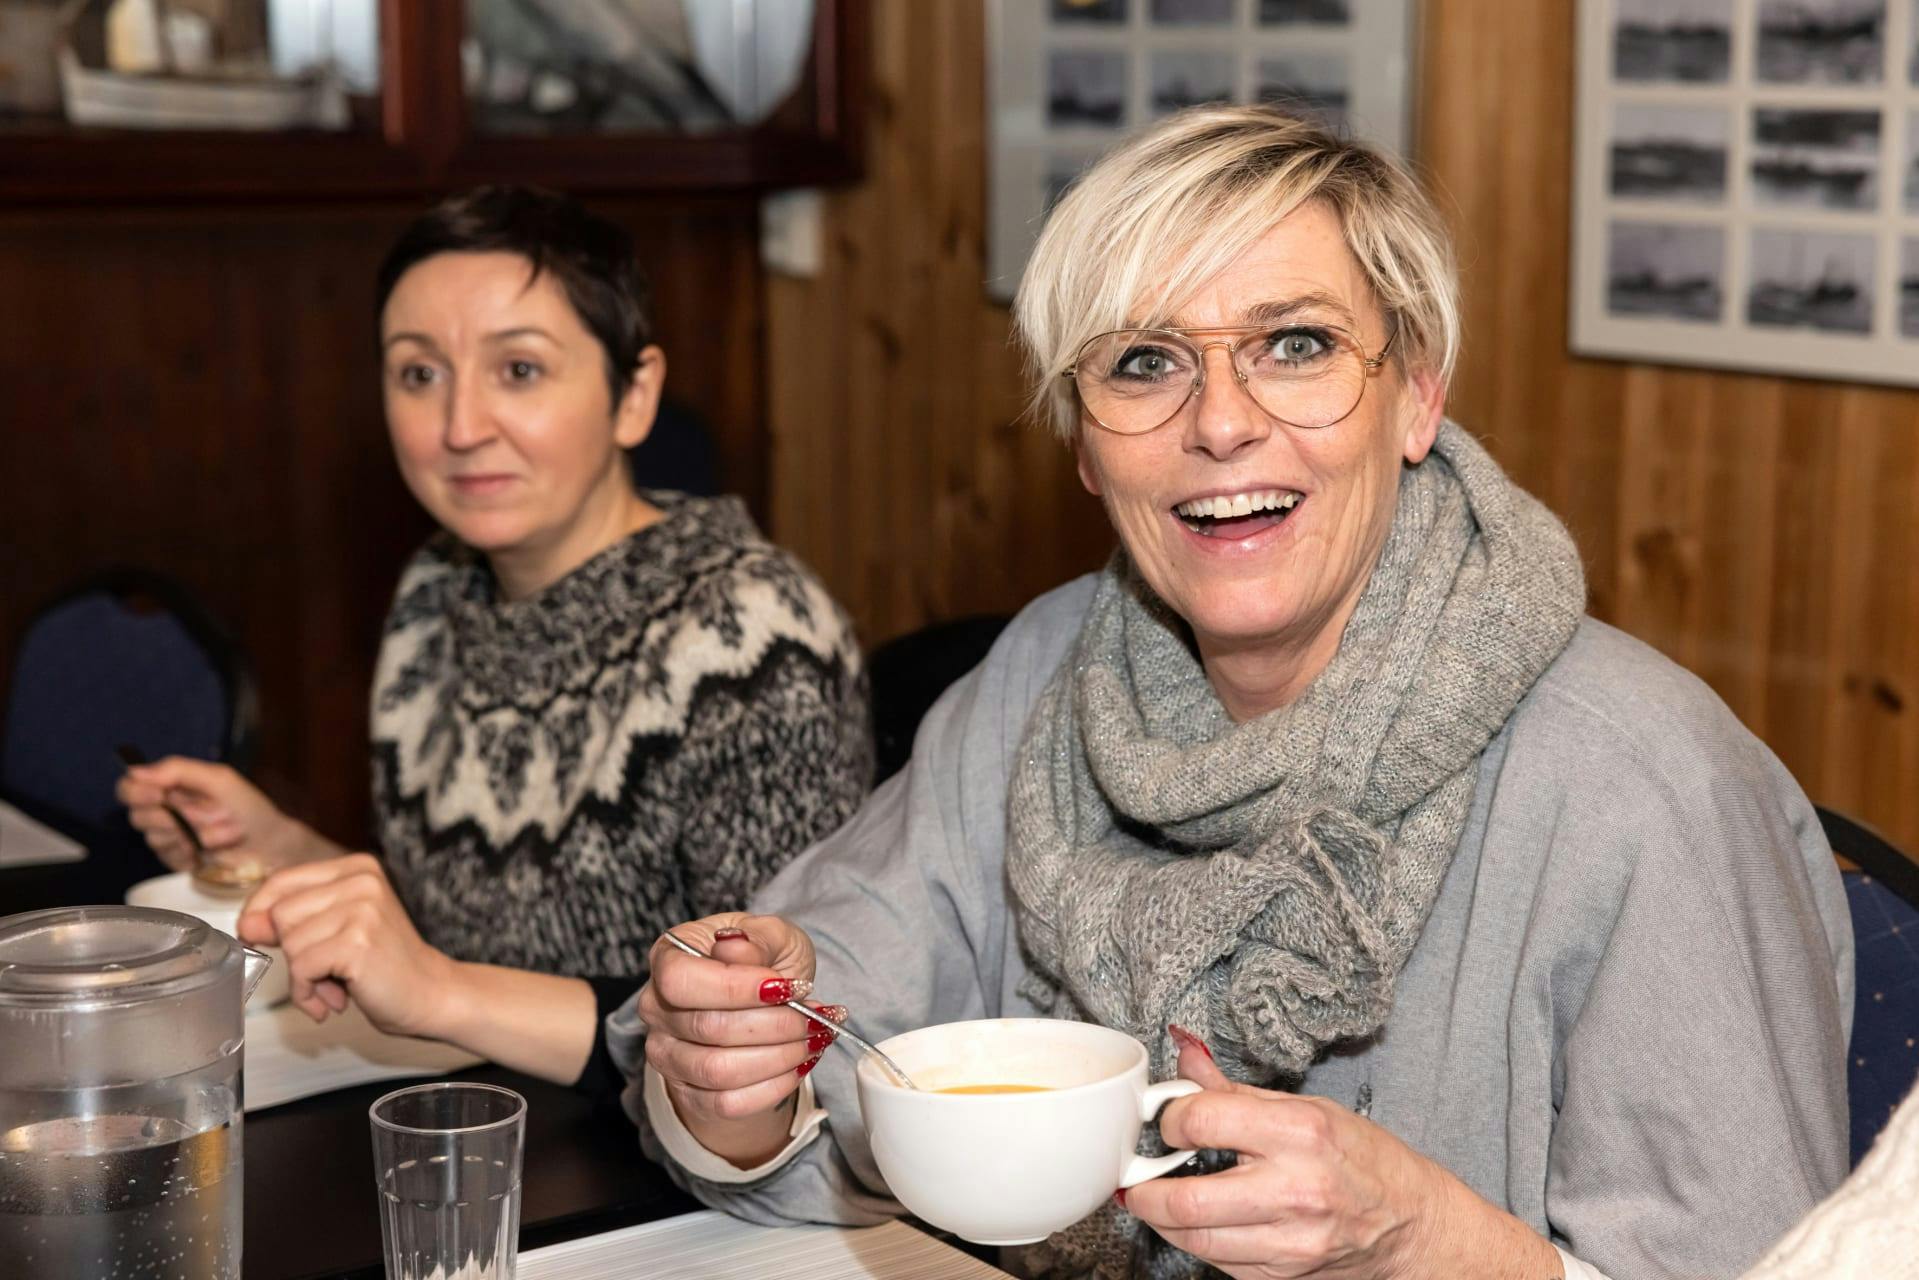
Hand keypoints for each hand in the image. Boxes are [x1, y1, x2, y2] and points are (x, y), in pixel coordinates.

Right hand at [116, 756, 330, 874]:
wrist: (270, 843)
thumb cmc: (247, 807)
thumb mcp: (218, 779)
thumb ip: (177, 770)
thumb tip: (135, 770)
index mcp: (171, 787)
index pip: (129, 787)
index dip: (136, 791)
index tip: (158, 795)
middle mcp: (164, 812)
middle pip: (137, 815)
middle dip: (169, 816)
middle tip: (199, 815)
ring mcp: (170, 838)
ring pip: (154, 837)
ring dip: (190, 832)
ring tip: (221, 830)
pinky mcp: (177, 860)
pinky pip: (169, 856)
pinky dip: (191, 850)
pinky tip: (209, 848)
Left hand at [237, 853, 460, 1037]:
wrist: (431, 993)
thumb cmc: (383, 964)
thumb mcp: (338, 929)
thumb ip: (295, 918)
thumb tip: (247, 923)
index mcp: (357, 869)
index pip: (282, 880)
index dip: (260, 912)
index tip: (258, 936)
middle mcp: (361, 882)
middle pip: (281, 914)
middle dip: (292, 952)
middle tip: (321, 972)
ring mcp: (361, 910)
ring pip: (290, 944)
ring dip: (302, 978)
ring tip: (333, 986)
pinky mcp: (357, 943)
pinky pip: (301, 969)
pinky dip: (308, 993)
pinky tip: (334, 999)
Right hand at [637, 915, 840, 1166]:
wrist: (768, 1005)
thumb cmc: (767, 962)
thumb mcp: (775, 935)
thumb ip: (758, 940)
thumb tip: (734, 946)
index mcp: (669, 957)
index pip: (681, 980)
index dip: (735, 988)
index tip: (787, 988)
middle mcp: (656, 1008)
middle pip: (708, 1028)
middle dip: (775, 1025)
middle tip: (816, 1016)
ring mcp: (667, 1054)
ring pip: (719, 1071)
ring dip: (779, 1057)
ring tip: (814, 1039)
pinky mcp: (689, 1092)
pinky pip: (728, 1103)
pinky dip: (773, 1086)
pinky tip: (799, 1065)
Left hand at [1123, 1028, 1560, 1279]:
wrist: (1411, 1224)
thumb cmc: (1363, 1158)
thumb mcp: (1306, 1107)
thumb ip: (1234, 1090)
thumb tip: (1185, 1053)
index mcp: (1299, 1133)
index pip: (1200, 1123)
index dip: (1168, 1119)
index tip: (1165, 1120)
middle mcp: (1294, 1190)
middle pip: (1185, 1199)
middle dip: (1143, 1187)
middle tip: (1133, 1175)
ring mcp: (1290, 1242)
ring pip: (1193, 1238)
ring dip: (1160, 1218)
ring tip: (1153, 1196)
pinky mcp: (1283, 1276)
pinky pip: (1218, 1263)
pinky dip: (1197, 1240)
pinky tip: (1197, 1220)